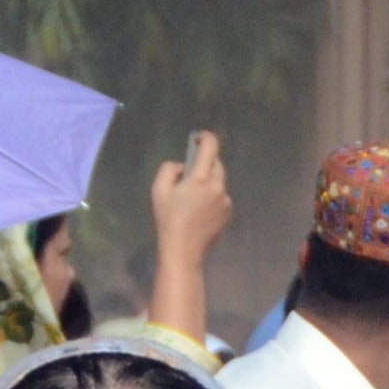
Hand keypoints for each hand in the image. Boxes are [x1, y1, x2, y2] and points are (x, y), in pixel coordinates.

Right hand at [152, 130, 231, 270]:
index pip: (210, 147)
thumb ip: (170, 169)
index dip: (204, 138)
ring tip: (193, 193)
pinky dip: (213, 194)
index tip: (197, 138)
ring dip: (208, 179)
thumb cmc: (168, 219)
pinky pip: (221, 195)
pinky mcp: (229, 212)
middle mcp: (218, 187)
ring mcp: (226, 201)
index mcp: (200, 179)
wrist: (184, 250)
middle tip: (190, 169)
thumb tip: (182, 166)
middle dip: (205, 161)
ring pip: (219, 180)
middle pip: (216, 163)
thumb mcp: (159, 189)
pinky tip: (200, 208)